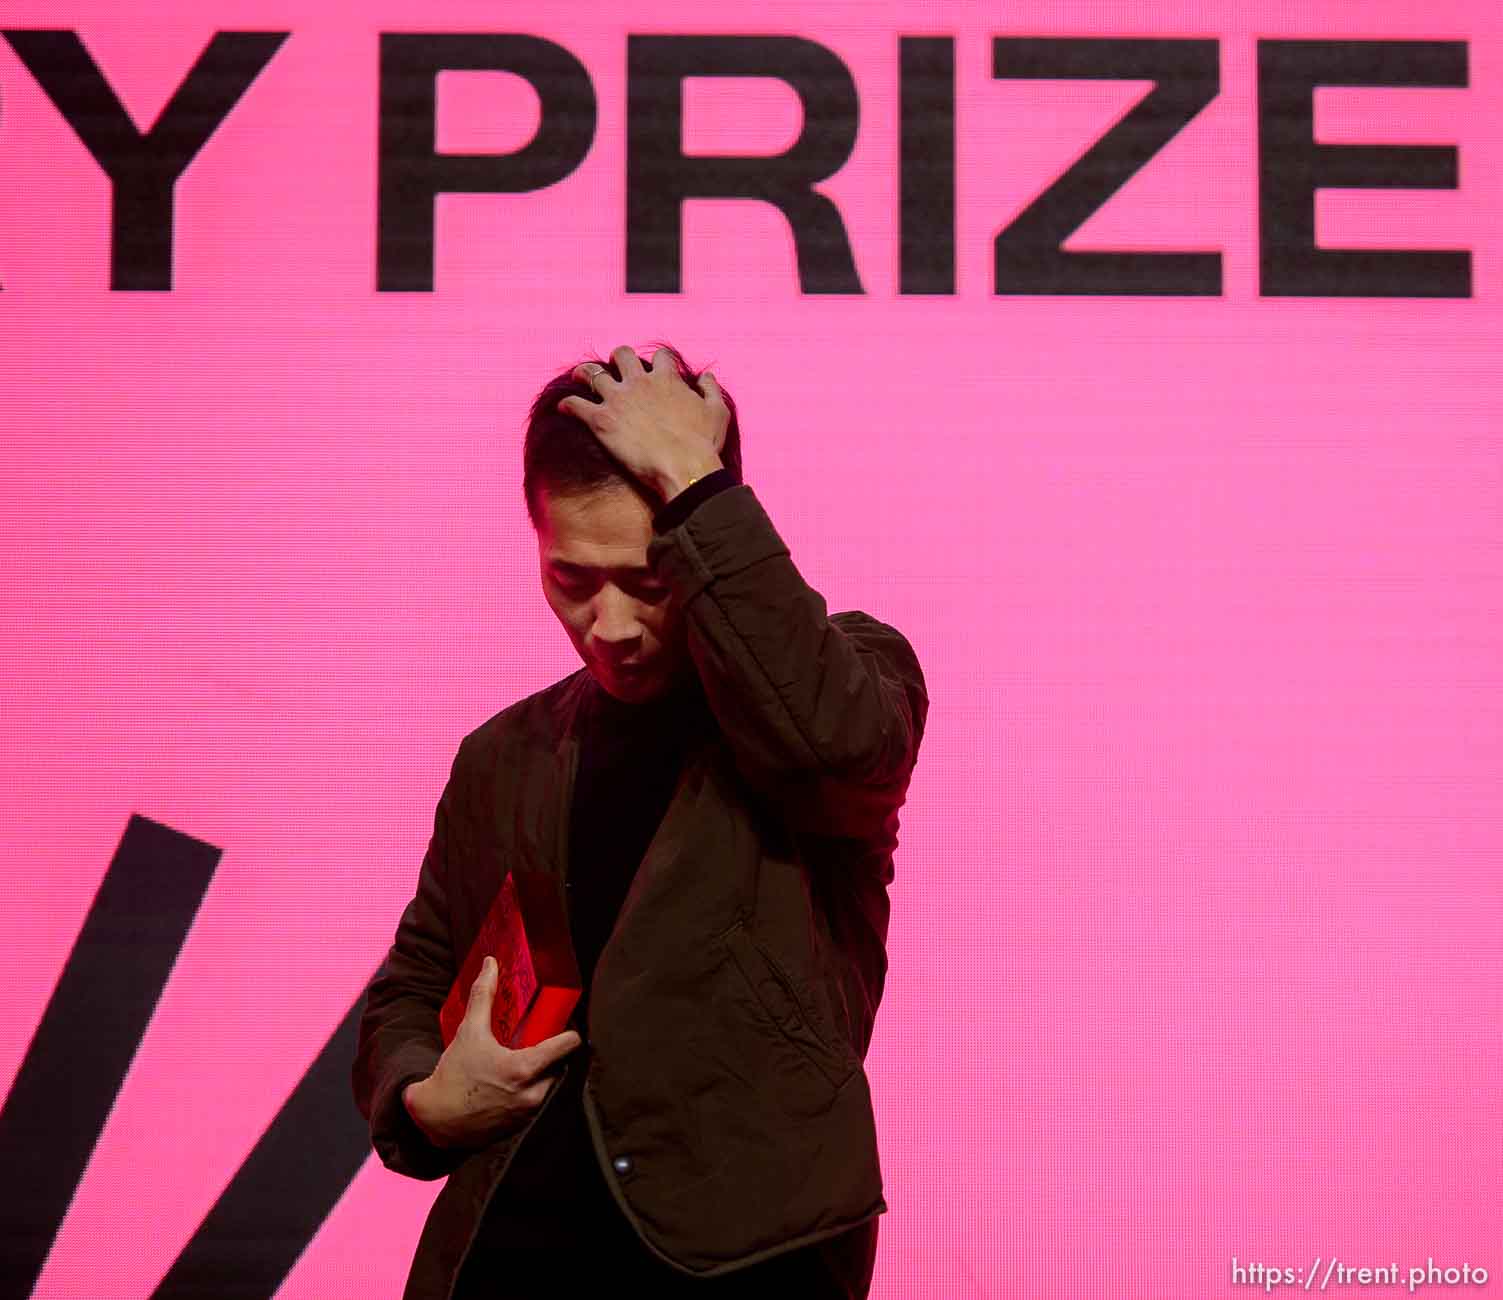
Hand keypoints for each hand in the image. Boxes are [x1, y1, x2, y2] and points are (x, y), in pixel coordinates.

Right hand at [403, 956, 581, 1149]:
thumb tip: (491, 964)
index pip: (566, 1047)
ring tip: (527, 1062)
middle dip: (553, 1056)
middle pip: (559, 1066)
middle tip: (542, 1042)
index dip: (569, 1033)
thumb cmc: (454, 1073)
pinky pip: (537, 1104)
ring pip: (549, 1086)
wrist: (434, 1118)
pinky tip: (514, 1083)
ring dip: (543, 1074)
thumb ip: (484, 995)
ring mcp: (528, 1114)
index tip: (567, 1026)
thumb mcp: (470, 1031)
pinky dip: (531, 1092)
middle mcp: (532, 1094)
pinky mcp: (521, 1127)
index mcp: (525, 1069)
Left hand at [556, 345, 727, 502]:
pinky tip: (563, 409)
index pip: (660, 357)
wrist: (683, 469)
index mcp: (667, 379)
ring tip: (579, 377)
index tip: (654, 368)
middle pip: (622, 355)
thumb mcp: (717, 413)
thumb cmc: (703, 445)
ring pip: (591, 374)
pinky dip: (567, 405)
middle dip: (617, 359)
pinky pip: (575, 406)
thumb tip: (706, 377)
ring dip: (584, 374)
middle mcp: (639, 383)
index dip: (657, 361)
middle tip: (614, 369)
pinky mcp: (601, 421)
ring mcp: (618, 400)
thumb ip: (712, 390)